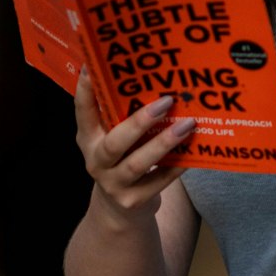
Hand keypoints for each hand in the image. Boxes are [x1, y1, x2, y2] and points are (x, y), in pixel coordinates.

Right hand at [75, 72, 195, 223]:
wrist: (118, 208)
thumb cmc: (121, 158)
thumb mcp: (112, 137)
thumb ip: (121, 115)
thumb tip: (150, 77)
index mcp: (88, 138)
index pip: (83, 111)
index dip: (85, 90)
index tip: (91, 66)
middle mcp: (96, 161)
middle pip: (114, 143)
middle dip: (139, 122)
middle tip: (166, 102)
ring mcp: (113, 183)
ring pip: (137, 164)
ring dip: (164, 143)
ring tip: (187, 125)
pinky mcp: (133, 200)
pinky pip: (158, 181)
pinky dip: (176, 166)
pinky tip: (193, 151)